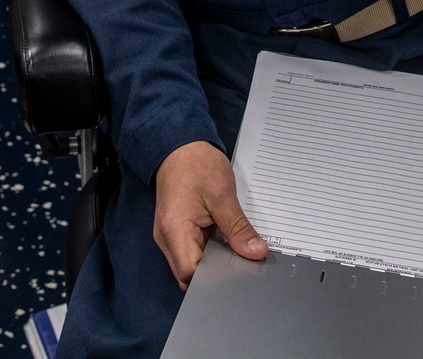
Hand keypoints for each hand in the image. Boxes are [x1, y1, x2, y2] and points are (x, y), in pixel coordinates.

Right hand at [154, 140, 266, 290]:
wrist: (179, 144)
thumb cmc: (197, 164)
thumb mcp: (223, 194)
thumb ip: (238, 228)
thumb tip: (256, 253)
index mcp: (174, 231)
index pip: (191, 275)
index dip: (214, 280)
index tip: (239, 272)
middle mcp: (166, 239)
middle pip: (189, 275)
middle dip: (215, 274)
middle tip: (242, 264)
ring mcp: (169, 236)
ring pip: (191, 265)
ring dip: (212, 262)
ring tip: (235, 252)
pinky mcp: (176, 231)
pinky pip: (192, 251)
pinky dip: (208, 252)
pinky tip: (225, 243)